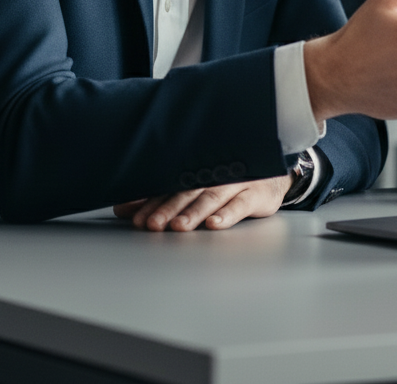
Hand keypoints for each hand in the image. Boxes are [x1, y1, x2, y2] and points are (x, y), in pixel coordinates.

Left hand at [113, 174, 292, 230]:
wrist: (273, 176)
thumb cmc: (228, 182)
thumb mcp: (194, 187)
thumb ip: (159, 197)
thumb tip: (123, 207)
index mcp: (197, 171)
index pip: (170, 186)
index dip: (153, 202)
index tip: (136, 218)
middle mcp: (214, 174)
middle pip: (188, 192)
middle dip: (169, 208)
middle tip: (153, 224)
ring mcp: (236, 183)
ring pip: (212, 197)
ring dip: (194, 212)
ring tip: (179, 226)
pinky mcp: (256, 194)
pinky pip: (240, 204)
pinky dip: (227, 214)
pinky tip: (214, 224)